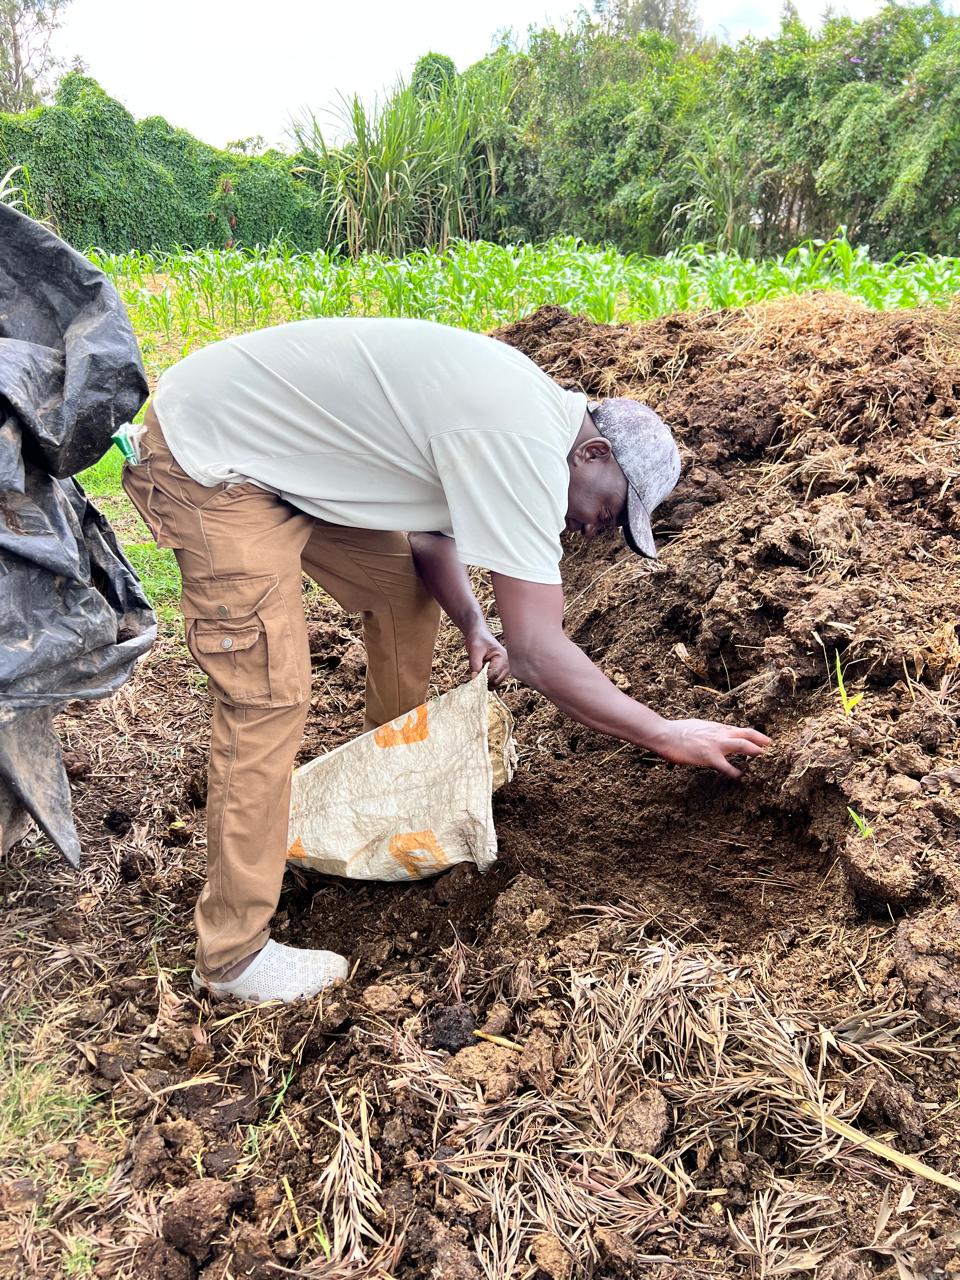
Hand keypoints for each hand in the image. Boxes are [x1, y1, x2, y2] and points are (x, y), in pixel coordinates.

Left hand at [464, 624, 510, 686]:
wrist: (479, 635)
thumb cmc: (478, 640)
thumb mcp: (474, 651)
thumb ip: (475, 665)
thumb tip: (474, 679)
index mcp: (502, 657)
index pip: (494, 674)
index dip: (483, 678)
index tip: (473, 677)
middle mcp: (507, 664)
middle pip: (496, 681)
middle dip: (484, 681)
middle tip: (475, 674)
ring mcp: (505, 668)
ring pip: (495, 683)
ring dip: (485, 681)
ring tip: (479, 670)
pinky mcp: (501, 671)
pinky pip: (494, 681)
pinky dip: (486, 680)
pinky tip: (482, 671)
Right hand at [648, 718, 770, 778]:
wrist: (665, 734)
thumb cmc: (676, 731)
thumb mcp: (696, 726)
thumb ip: (707, 730)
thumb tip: (710, 733)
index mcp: (715, 727)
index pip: (738, 730)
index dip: (751, 735)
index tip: (760, 739)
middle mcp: (719, 733)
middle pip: (746, 734)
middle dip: (760, 739)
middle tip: (771, 745)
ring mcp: (716, 745)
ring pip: (742, 745)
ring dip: (755, 750)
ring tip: (764, 756)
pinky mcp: (709, 756)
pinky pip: (726, 766)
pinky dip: (735, 771)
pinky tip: (739, 776)